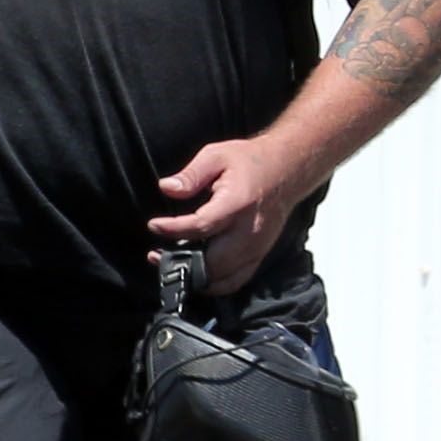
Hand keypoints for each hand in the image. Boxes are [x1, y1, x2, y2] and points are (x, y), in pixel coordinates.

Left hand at [149, 134, 309, 293]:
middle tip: (156, 255)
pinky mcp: (259, 255)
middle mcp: (250, 231)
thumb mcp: (216, 156)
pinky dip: (214, 284)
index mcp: (238, 204)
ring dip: (195, 277)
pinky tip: (196, 273)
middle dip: (181, 262)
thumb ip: (191, 174)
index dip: (173, 229)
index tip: (154, 225)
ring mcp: (257, 247)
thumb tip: (166, 188)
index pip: (201, 226)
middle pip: (213, 262)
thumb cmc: (250, 162)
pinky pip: (236, 281)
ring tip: (171, 264)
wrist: (287, 170)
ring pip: (223, 278)